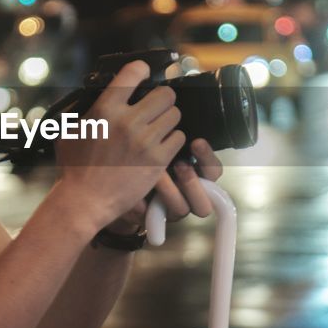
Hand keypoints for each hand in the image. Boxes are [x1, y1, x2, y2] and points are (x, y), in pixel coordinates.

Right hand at [54, 61, 184, 227]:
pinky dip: (173, 140)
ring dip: (168, 120)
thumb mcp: (69, 131)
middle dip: (162, 99)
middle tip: (156, 107)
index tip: (143, 74)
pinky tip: (162, 145)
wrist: (84, 201)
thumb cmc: (73, 167)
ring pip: (175, 115)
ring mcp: (145, 141)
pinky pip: (179, 138)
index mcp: (105, 109)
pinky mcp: (157, 160)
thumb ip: (81, 110)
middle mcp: (127, 121)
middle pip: (165, 94)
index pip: (134, 72)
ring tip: (159, 128)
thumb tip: (89, 95)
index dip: (142, 70)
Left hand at [105, 139, 224, 233]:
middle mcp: (186, 195)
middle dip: (192, 181)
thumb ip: (166, 130)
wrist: (113, 181)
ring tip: (156, 176)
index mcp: (194, 174)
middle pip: (206, 199)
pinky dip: (144, 205)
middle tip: (179, 164)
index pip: (213, 170)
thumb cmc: (138, 155)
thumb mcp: (155, 140)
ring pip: (182, 209)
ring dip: (170, 191)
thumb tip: (170, 110)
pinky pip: (154, 216)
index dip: (208, 159)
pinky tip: (136, 196)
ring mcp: (169, 208)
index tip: (197, 142)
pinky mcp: (151, 217)